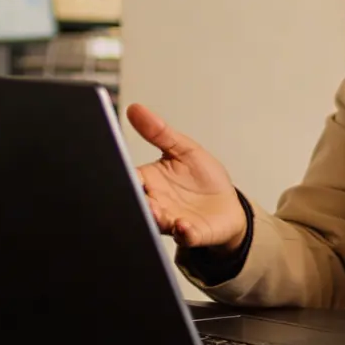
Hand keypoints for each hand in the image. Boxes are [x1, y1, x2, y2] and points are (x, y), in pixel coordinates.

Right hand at [124, 103, 247, 251]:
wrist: (227, 206)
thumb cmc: (202, 179)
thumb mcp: (183, 149)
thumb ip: (159, 132)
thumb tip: (135, 109)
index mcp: (149, 182)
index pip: (129, 178)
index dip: (121, 175)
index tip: (117, 168)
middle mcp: (156, 203)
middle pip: (137, 203)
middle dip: (134, 200)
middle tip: (135, 192)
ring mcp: (173, 220)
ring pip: (156, 222)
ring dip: (153, 217)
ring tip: (154, 210)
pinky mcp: (193, 233)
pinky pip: (185, 236)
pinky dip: (183, 232)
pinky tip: (183, 225)